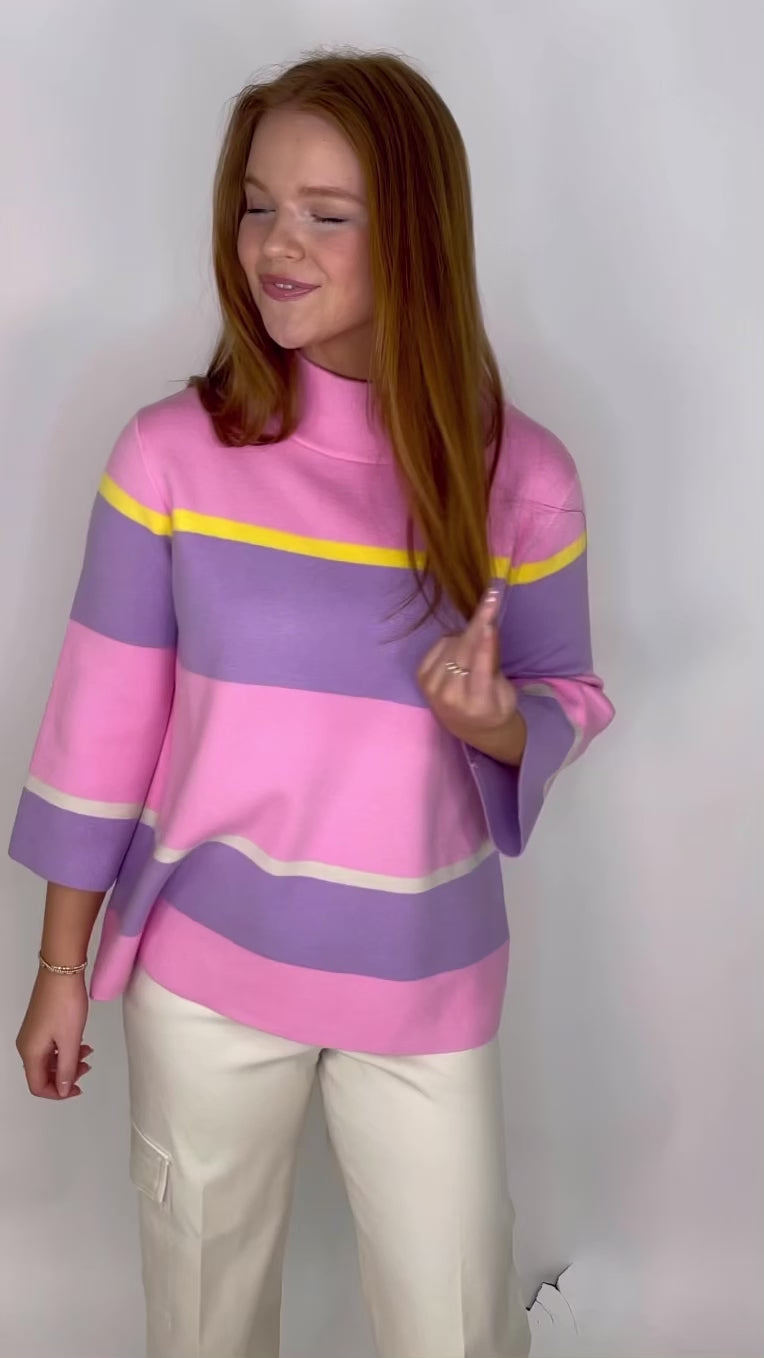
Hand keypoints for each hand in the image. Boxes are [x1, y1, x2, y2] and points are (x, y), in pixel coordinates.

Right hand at [16, 969, 92, 1099]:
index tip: (77, 1088)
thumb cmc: (65, 1004)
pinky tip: (81, 1043)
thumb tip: (62, 1089)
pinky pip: (51, 1046)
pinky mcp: (41, 1024)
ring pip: (49, 1060)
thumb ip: (66, 1069)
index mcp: (30, 1053)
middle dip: (65, 1076)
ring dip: (68, 1062)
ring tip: (87, 1053)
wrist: (61, 972)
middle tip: (86, 1068)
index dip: (57, 1093)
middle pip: (43, 1074)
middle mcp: (27, 1045)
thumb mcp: (70, 1041)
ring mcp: (33, 1034)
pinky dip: (66, 1049)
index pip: (38, 1086)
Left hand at [417, 586, 525, 762]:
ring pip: (451, 644)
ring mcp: (432, 688)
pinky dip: (452, 641)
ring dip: (467, 635)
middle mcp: (450, 697)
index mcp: (477, 704)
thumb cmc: (496, 708)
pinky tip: (461, 648)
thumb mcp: (505, 691)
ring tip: (478, 643)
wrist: (471, 728)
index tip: (491, 618)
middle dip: (478, 622)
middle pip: (463, 651)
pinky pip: (439, 646)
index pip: (479, 667)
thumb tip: (487, 629)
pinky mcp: (422, 678)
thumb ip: (493, 664)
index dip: (485, 641)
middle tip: (491, 596)